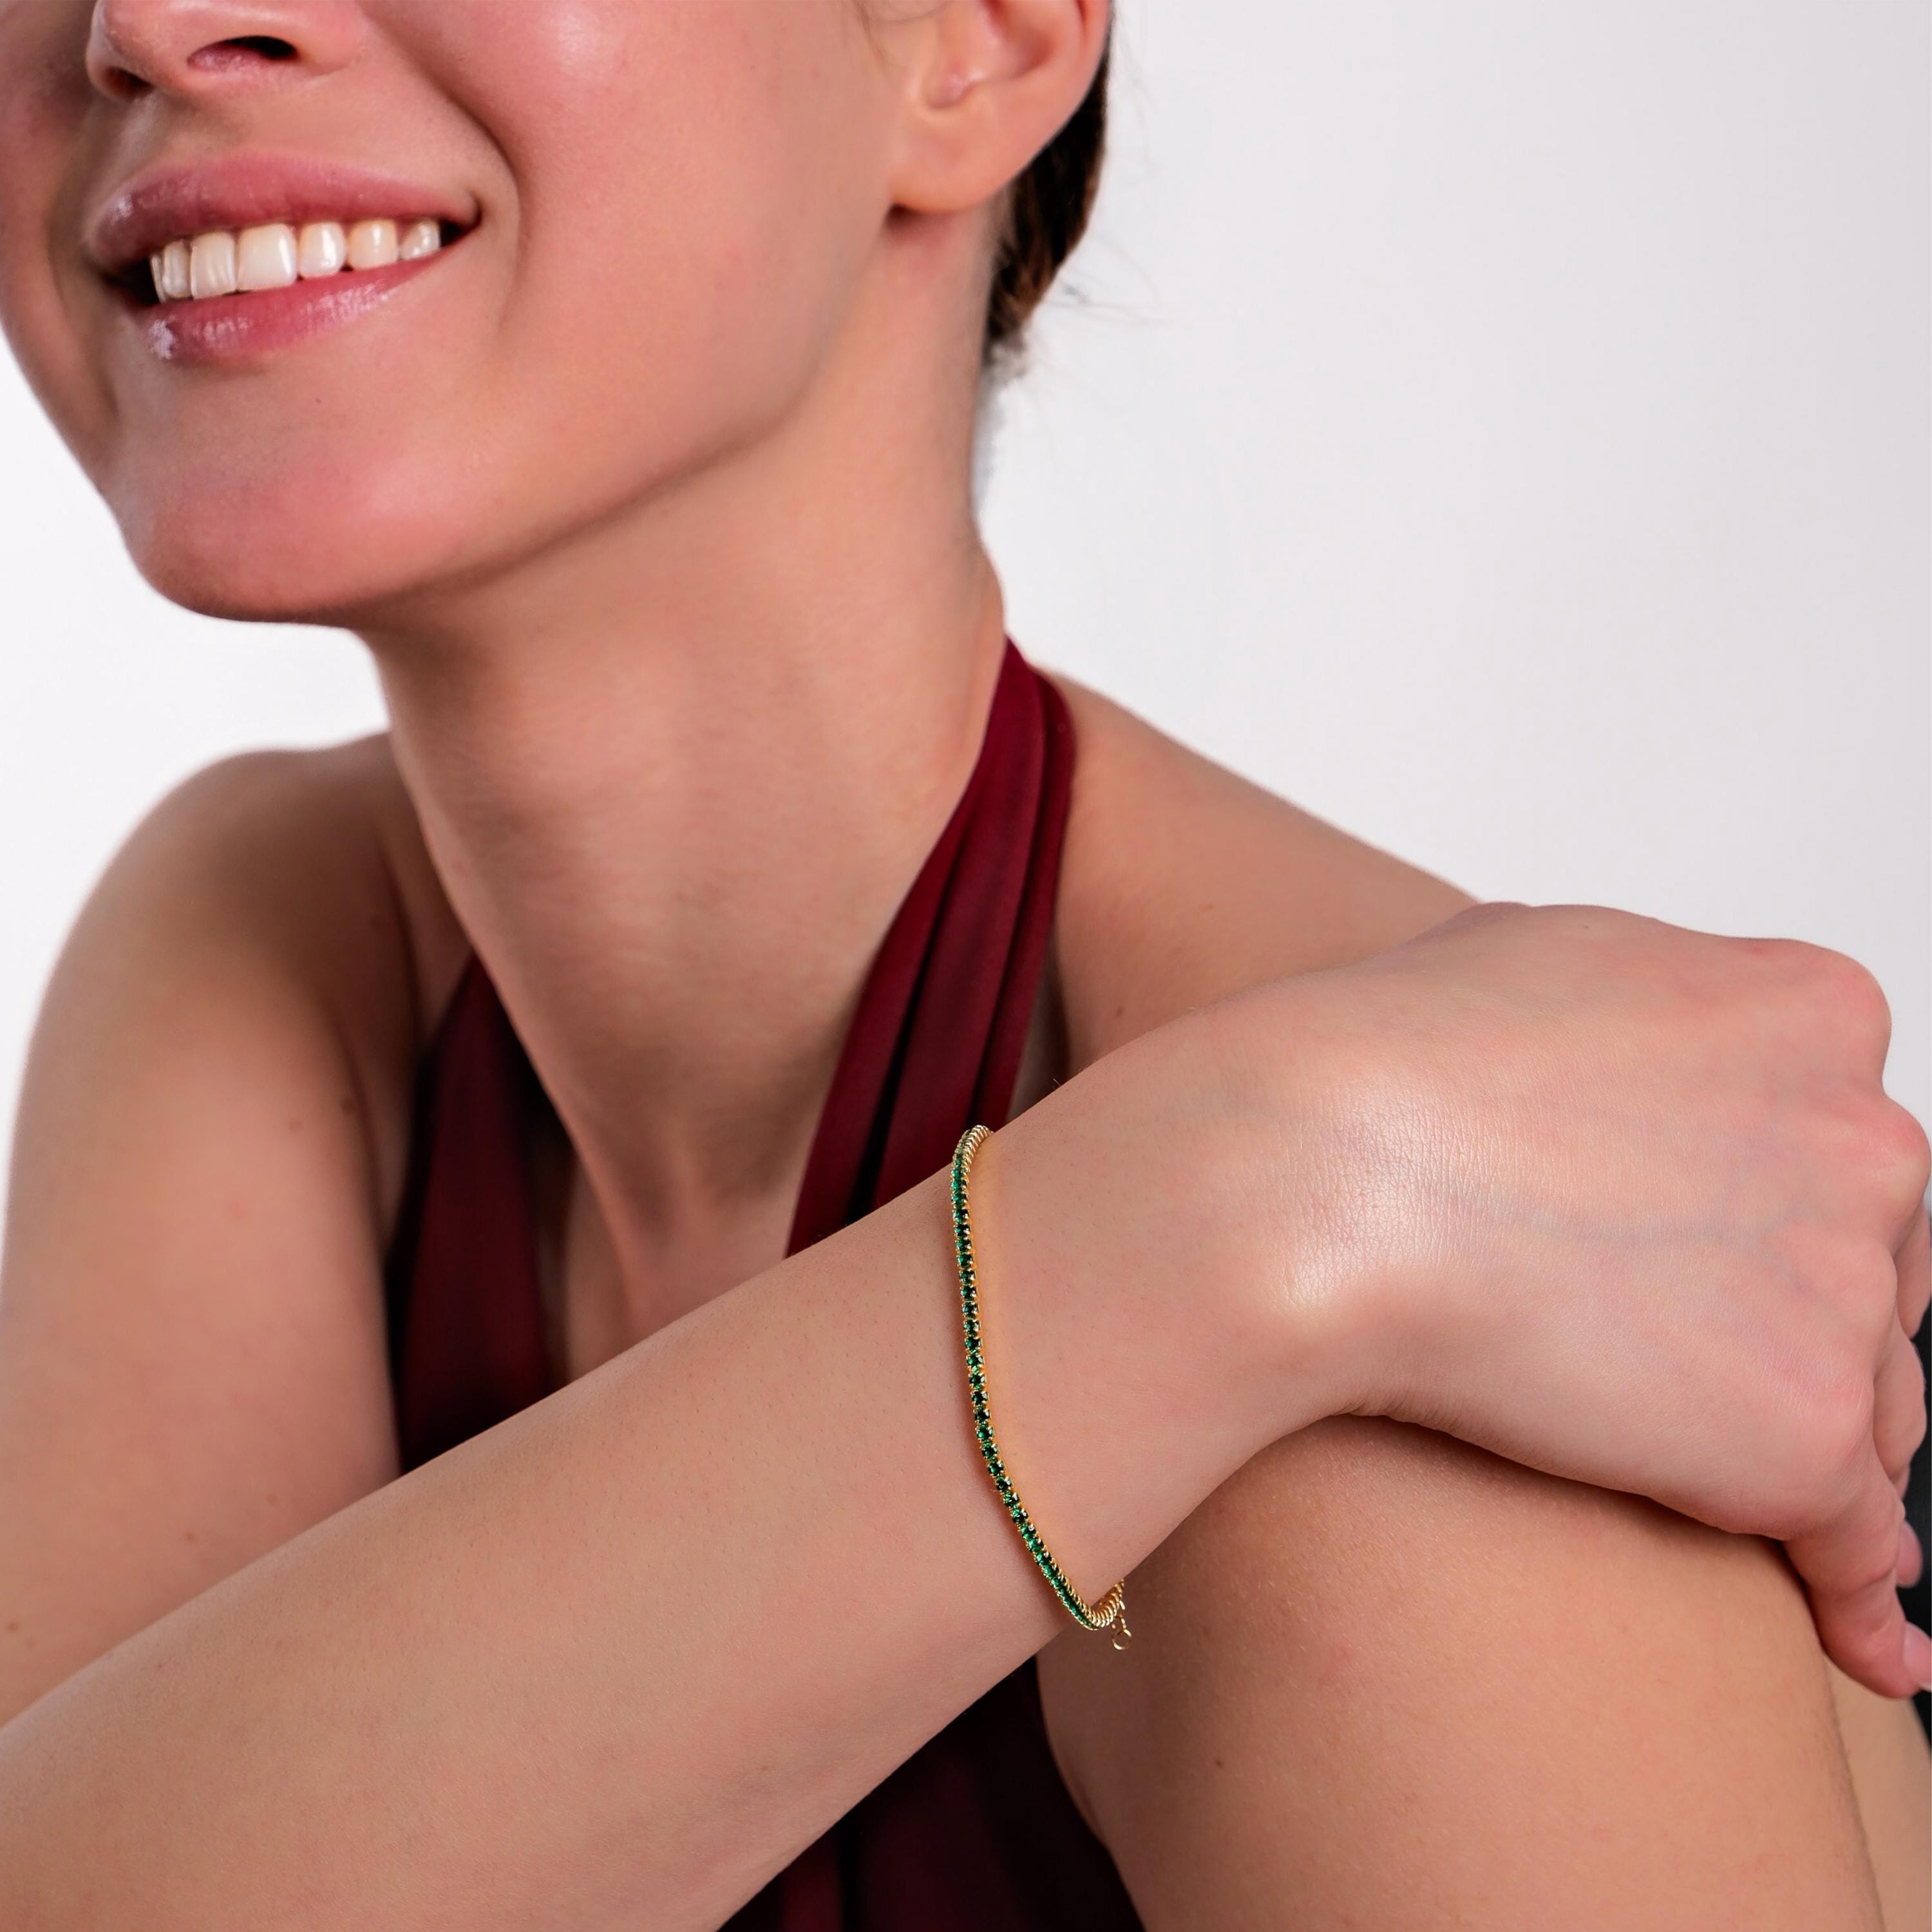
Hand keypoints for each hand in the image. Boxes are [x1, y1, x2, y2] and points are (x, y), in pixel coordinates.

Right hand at [1225, 901, 1930, 1699]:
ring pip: (1863, 1405)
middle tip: (1690, 1372)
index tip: (1721, 1264)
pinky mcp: (1796, 1436)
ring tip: (1744, 1502)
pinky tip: (1871, 1644)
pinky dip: (1861, 1591)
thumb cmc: (1374, 1061)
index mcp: (1810, 1011)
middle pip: (1878, 1274)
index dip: (1780, 1217)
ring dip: (1803, 1448)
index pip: (1847, 1148)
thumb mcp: (1531, 959)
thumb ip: (1638, 1011)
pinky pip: (1859, 1537)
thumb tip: (1632, 1060)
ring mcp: (1841, 1290)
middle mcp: (1865, 1140)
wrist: (1311, 1174)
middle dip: (1800, 1329)